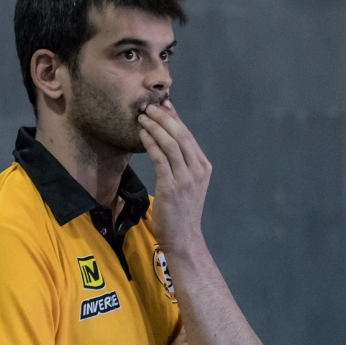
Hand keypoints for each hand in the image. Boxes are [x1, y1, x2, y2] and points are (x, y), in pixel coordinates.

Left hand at [137, 99, 210, 252]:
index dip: (174, 118)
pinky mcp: (172, 187)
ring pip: (170, 144)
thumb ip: (181, 165)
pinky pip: (160, 159)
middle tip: (148, 107)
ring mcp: (186, 179)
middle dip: (164, 118)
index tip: (163, 105)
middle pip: (181, 135)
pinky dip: (150, 143)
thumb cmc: (182, 213)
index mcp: (203, 167)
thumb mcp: (188, 185)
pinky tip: (142, 135)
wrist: (184, 239)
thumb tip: (167, 142)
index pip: (188, 136)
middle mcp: (198, 170)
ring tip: (142, 117)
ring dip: (155, 127)